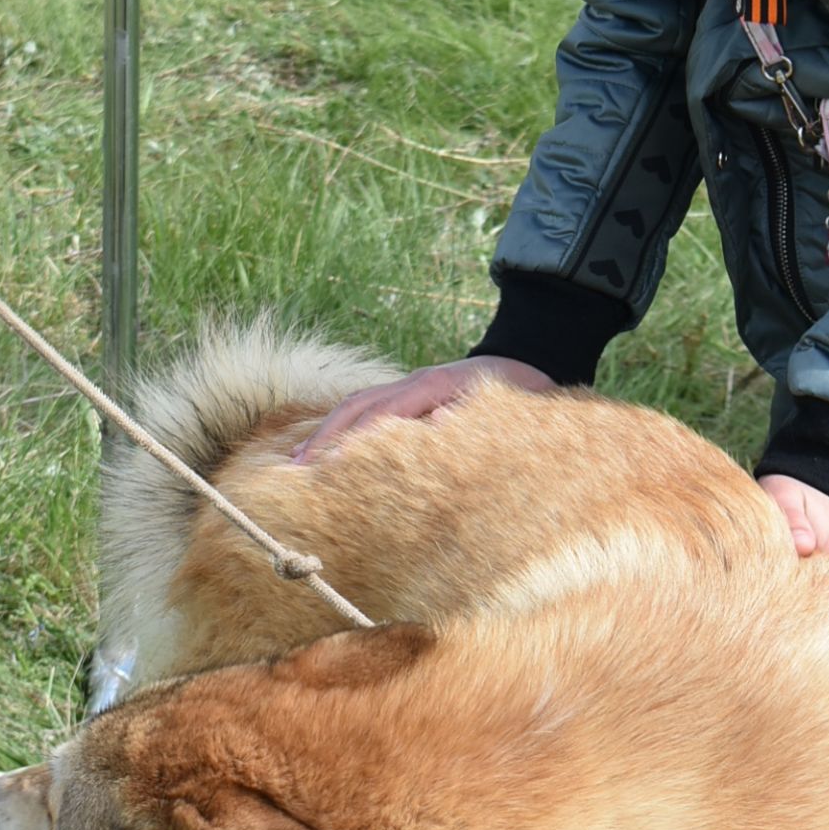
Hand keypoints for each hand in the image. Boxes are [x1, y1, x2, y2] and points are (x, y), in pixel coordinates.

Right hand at [292, 355, 555, 461]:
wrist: (529, 358)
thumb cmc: (525, 394)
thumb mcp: (514, 406)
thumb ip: (479, 416)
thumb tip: (438, 422)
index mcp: (438, 384)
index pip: (385, 412)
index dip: (355, 438)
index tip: (329, 465)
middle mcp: (416, 381)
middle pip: (360, 405)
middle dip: (327, 436)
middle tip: (299, 471)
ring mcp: (410, 385)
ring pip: (358, 405)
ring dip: (328, 432)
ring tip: (300, 463)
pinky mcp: (410, 395)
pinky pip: (368, 409)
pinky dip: (344, 428)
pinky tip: (327, 452)